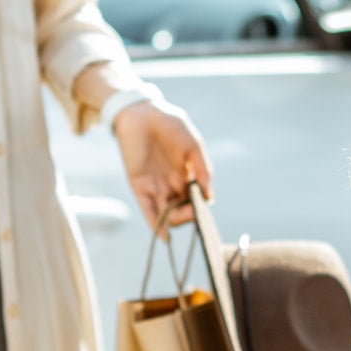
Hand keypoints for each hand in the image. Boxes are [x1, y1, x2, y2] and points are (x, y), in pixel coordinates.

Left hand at [113, 99, 213, 231]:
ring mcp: (155, 187)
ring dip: (176, 221)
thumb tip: (210, 196)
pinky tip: (165, 236)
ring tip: (183, 217)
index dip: (202, 210)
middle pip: (182, 211)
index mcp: (187, 175)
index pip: (196, 200)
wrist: (143, 113)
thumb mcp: (193, 146)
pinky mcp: (139, 186)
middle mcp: (171, 184)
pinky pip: (148, 210)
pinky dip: (156, 224)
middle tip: (194, 211)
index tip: (206, 212)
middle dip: (189, 216)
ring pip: (167, 214)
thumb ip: (202, 169)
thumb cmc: (171, 125)